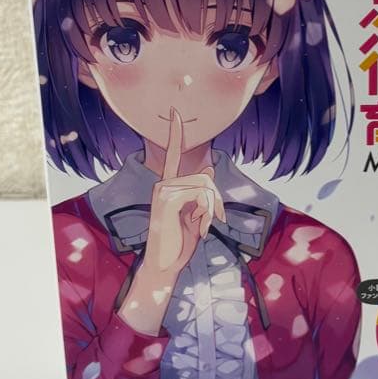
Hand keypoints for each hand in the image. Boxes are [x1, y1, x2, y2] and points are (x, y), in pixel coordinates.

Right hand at [118, 108, 224, 335]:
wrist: (163, 266)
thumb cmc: (178, 244)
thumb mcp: (194, 216)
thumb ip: (200, 193)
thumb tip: (208, 167)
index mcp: (167, 187)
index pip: (173, 155)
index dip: (175, 134)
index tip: (175, 112)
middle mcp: (163, 185)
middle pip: (203, 177)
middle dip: (214, 199)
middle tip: (212, 219)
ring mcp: (163, 192)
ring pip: (204, 186)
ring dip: (211, 208)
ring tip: (202, 226)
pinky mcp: (167, 200)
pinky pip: (199, 194)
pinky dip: (205, 211)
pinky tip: (197, 226)